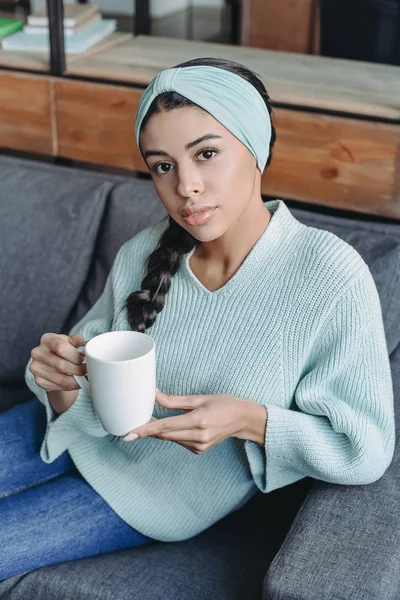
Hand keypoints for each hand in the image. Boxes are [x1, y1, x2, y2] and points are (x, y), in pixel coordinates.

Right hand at [29, 333, 86, 392]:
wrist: (55, 363)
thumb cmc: (66, 350)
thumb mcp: (73, 342)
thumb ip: (81, 343)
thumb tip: (90, 345)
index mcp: (47, 339)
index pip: (60, 348)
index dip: (75, 356)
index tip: (84, 359)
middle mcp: (38, 352)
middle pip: (61, 365)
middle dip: (78, 370)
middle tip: (87, 370)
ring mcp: (36, 367)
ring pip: (61, 379)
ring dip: (76, 381)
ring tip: (84, 378)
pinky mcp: (38, 380)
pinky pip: (58, 387)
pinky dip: (70, 386)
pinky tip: (75, 382)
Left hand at [123, 390, 266, 453]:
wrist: (244, 420)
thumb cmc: (224, 404)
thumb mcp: (200, 398)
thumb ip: (174, 400)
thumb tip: (154, 395)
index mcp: (198, 421)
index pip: (165, 427)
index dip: (145, 430)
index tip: (129, 434)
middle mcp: (198, 437)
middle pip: (164, 434)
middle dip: (148, 428)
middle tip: (133, 420)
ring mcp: (199, 446)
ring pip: (170, 439)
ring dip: (158, 430)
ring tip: (149, 419)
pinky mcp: (199, 450)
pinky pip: (178, 441)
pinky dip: (171, 434)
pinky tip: (172, 425)